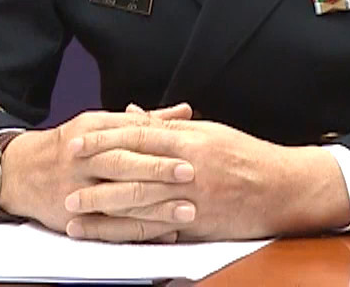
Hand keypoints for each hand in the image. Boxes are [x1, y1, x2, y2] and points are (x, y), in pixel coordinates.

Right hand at [0, 103, 196, 240]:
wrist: (21, 172)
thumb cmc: (71, 146)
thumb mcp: (101, 124)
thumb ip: (145, 121)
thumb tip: (186, 113)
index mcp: (92, 130)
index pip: (128, 133)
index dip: (160, 142)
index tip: (190, 149)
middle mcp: (82, 157)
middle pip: (121, 163)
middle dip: (156, 169)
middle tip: (190, 174)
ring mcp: (75, 188)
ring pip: (117, 198)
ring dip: (154, 206)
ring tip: (185, 210)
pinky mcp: (72, 216)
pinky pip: (109, 227)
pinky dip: (138, 231)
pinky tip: (164, 233)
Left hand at [65, 117, 349, 240]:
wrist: (285, 188)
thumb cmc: (247, 156)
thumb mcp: (208, 131)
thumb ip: (167, 125)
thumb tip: (131, 113)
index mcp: (190, 140)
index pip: (138, 136)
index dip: (104, 138)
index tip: (76, 140)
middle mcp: (188, 168)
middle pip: (133, 169)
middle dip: (95, 174)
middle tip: (64, 177)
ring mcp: (192, 199)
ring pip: (140, 202)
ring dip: (103, 208)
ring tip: (73, 213)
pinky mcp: (198, 225)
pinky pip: (158, 229)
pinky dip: (131, 232)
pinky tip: (109, 236)